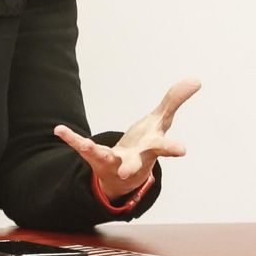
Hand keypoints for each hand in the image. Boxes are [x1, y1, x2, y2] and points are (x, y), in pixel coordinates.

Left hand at [55, 78, 200, 201]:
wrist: (125, 176)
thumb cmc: (146, 145)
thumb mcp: (161, 121)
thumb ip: (175, 100)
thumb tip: (197, 79)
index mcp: (151, 148)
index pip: (164, 147)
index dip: (172, 148)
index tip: (182, 151)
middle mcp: (133, 159)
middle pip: (136, 162)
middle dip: (134, 165)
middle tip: (126, 172)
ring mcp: (113, 161)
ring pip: (105, 157)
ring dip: (95, 152)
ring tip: (85, 145)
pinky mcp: (96, 159)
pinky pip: (82, 147)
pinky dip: (71, 138)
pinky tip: (59, 130)